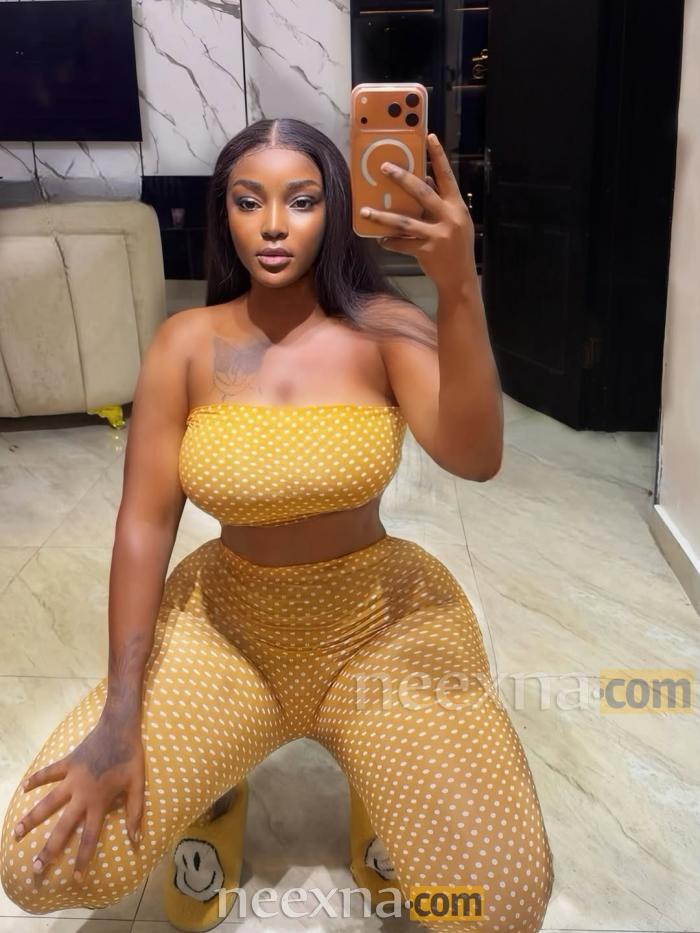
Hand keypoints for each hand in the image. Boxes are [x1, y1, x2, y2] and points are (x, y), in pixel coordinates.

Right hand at [12, 713, 144, 882]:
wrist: (119, 728)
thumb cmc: (130, 758)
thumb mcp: (138, 785)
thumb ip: (136, 813)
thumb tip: (135, 840)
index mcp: (99, 802)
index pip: (89, 837)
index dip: (83, 859)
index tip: (76, 879)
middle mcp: (81, 794)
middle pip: (62, 827)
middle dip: (49, 850)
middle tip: (36, 869)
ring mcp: (71, 778)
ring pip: (47, 803)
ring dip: (31, 818)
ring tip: (16, 833)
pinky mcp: (67, 762)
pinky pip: (48, 772)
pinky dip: (36, 778)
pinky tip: (23, 787)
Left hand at [359, 133, 475, 294]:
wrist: (460, 279)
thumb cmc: (457, 248)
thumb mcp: (456, 222)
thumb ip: (442, 203)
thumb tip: (427, 181)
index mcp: (457, 207)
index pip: (448, 176)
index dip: (439, 156)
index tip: (430, 137)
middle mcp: (449, 218)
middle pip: (422, 192)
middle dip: (401, 178)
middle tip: (384, 167)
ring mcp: (437, 235)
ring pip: (404, 222)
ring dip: (383, 216)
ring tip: (365, 211)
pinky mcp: (426, 251)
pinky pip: (402, 244)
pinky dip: (390, 242)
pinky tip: (380, 240)